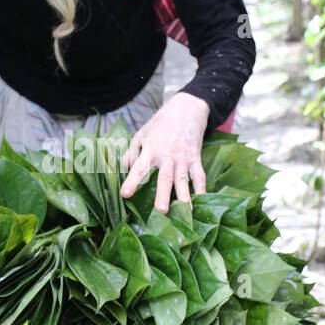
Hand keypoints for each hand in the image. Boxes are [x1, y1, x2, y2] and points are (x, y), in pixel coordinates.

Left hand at [119, 91, 209, 212]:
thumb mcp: (141, 135)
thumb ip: (131, 153)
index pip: (139, 168)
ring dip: (184, 197)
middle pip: (164, 178)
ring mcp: (183, 159)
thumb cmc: (159, 125)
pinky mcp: (196, 159)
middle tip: (160, 210)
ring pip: (183, 180)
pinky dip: (201, 190)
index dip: (132, 181)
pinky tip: (201, 203)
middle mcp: (167, 157)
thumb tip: (123, 170)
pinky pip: (200, 176)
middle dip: (163, 194)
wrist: (186, 111)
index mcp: (151, 150)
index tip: (125, 194)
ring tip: (185, 213)